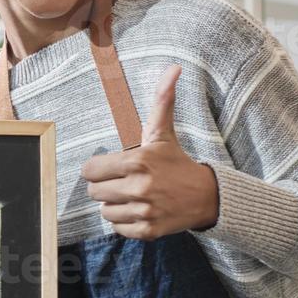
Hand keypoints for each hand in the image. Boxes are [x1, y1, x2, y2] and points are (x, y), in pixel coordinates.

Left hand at [82, 64, 219, 239]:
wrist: (207, 197)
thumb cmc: (177, 161)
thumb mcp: (164, 132)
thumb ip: (162, 100)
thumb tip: (174, 67)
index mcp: (137, 161)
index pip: (90, 170)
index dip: (97, 168)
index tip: (111, 167)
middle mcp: (139, 187)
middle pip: (94, 191)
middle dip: (105, 186)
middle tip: (124, 181)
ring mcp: (144, 211)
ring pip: (104, 211)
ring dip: (115, 204)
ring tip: (133, 196)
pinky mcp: (148, 230)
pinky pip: (117, 228)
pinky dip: (125, 221)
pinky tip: (140, 210)